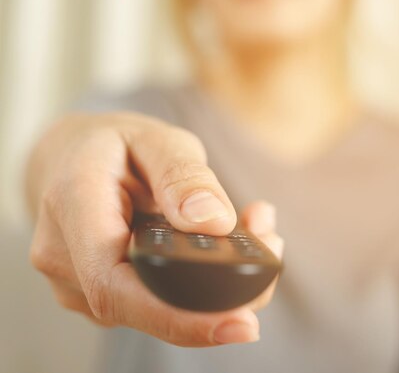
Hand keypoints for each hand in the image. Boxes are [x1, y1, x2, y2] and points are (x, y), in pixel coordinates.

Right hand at [27, 112, 283, 345]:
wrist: (72, 159)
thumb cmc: (113, 145)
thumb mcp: (152, 138)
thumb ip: (182, 174)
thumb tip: (212, 222)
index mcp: (72, 208)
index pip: (115, 286)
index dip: (179, 316)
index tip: (242, 322)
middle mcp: (65, 259)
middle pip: (144, 308)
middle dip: (221, 298)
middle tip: (271, 250)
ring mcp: (79, 285)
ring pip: (156, 309)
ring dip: (217, 287)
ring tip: (258, 232)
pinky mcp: (103, 294)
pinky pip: (154, 302)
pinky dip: (200, 283)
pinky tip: (228, 245)